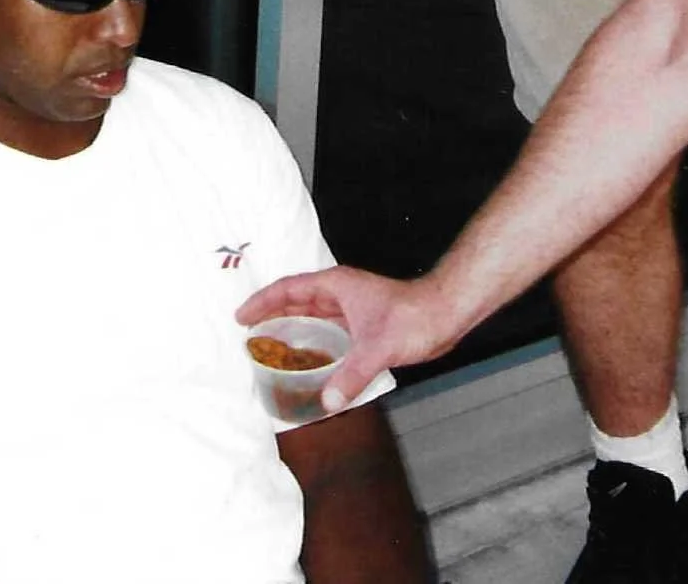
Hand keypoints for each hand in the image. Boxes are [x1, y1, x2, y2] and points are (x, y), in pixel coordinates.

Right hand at [236, 267, 462, 414]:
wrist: (445, 314)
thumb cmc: (414, 317)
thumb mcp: (379, 346)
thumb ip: (351, 374)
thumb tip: (328, 402)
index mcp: (335, 286)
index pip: (287, 290)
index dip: (261, 302)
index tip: (241, 317)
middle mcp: (339, 294)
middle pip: (295, 302)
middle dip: (270, 317)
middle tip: (248, 336)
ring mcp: (350, 309)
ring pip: (310, 317)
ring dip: (290, 329)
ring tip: (270, 350)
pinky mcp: (362, 324)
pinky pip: (326, 331)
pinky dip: (311, 343)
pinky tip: (307, 362)